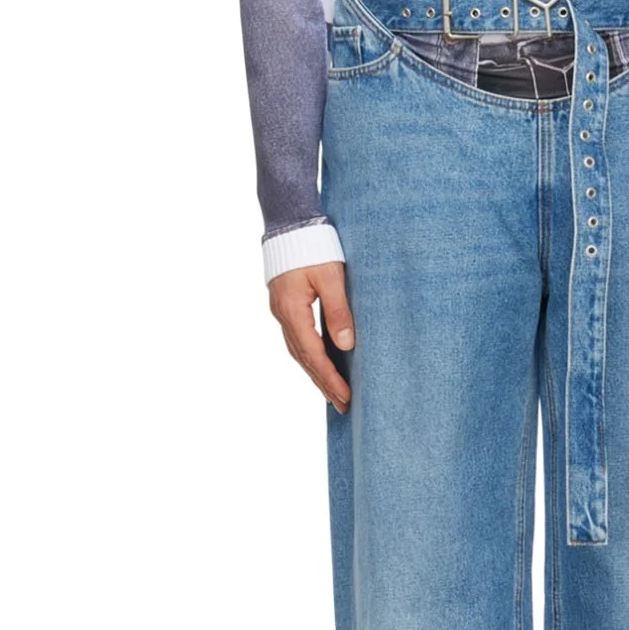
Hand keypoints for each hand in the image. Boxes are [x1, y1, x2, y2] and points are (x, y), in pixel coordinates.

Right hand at [268, 261, 354, 413]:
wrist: (289, 223)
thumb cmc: (312, 246)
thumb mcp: (330, 277)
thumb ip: (338, 310)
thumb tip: (346, 344)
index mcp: (293, 311)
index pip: (313, 354)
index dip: (330, 378)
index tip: (346, 396)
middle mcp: (283, 316)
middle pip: (304, 359)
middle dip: (324, 384)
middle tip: (342, 406)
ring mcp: (282, 313)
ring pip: (299, 352)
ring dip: (316, 374)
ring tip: (332, 393)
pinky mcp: (286, 307)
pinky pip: (297, 341)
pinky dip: (309, 358)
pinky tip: (320, 366)